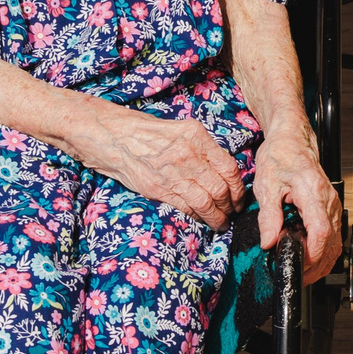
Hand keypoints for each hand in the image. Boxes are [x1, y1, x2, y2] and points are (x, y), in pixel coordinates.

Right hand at [88, 107, 247, 229]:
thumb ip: (201, 148)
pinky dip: (198, 216)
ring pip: (207, 202)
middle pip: (221, 188)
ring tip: (221, 222)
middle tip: (233, 212)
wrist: (113, 136)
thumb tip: (221, 170)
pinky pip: (186, 207)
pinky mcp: (159, 188)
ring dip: (217, 217)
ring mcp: (173, 172)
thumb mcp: (180, 130)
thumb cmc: (146, 132)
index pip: (229, 167)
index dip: (238, 187)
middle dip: (231, 205)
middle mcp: (188, 154)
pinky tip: (202, 219)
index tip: (239, 196)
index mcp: (196, 136)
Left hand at [249, 123, 342, 281]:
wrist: (292, 138)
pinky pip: (332, 234)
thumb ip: (269, 215)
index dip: (312, 254)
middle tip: (297, 276)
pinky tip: (307, 254)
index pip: (321, 231)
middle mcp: (328, 200)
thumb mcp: (266, 184)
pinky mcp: (330, 207)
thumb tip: (268, 242)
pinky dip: (323, 249)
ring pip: (335, 241)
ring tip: (300, 269)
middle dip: (316, 265)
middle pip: (332, 242)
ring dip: (321, 260)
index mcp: (312, 192)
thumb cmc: (280, 155)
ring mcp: (332, 204)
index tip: (298, 265)